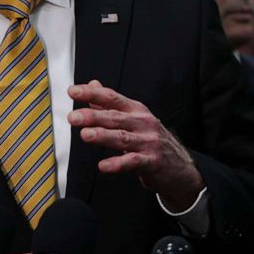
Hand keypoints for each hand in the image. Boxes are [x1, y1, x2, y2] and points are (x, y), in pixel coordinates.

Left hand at [68, 80, 202, 210]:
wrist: (179, 167)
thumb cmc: (152, 141)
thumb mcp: (134, 119)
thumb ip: (111, 104)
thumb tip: (92, 85)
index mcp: (137, 111)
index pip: (112, 98)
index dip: (92, 94)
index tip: (73, 91)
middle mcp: (143, 123)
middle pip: (115, 117)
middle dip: (93, 116)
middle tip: (73, 117)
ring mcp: (149, 142)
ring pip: (123, 137)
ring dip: (103, 136)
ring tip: (85, 135)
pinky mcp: (152, 161)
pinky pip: (133, 161)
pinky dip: (117, 163)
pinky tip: (103, 166)